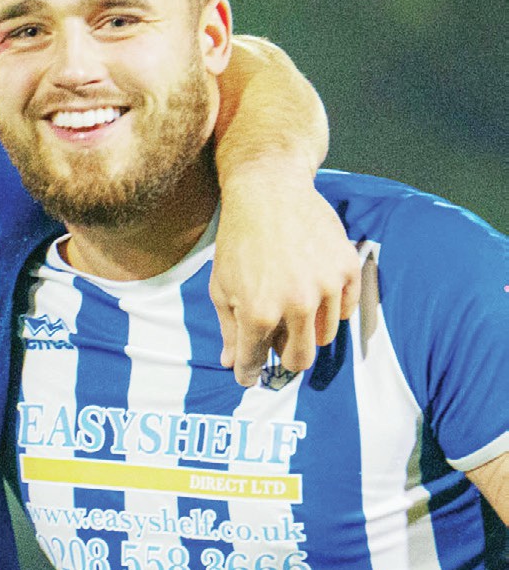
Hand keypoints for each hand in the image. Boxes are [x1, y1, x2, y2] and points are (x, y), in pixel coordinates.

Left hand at [211, 168, 361, 386]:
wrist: (269, 192)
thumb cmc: (239, 240)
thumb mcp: (221, 287)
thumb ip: (229, 330)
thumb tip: (232, 365)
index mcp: (260, 313)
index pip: (255, 361)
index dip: (249, 372)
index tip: (248, 376)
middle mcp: (297, 305)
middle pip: (300, 360)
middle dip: (285, 357)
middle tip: (277, 342)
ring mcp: (327, 287)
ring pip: (324, 337)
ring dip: (307, 329)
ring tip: (290, 301)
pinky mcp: (348, 269)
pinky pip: (345, 310)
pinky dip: (330, 308)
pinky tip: (313, 289)